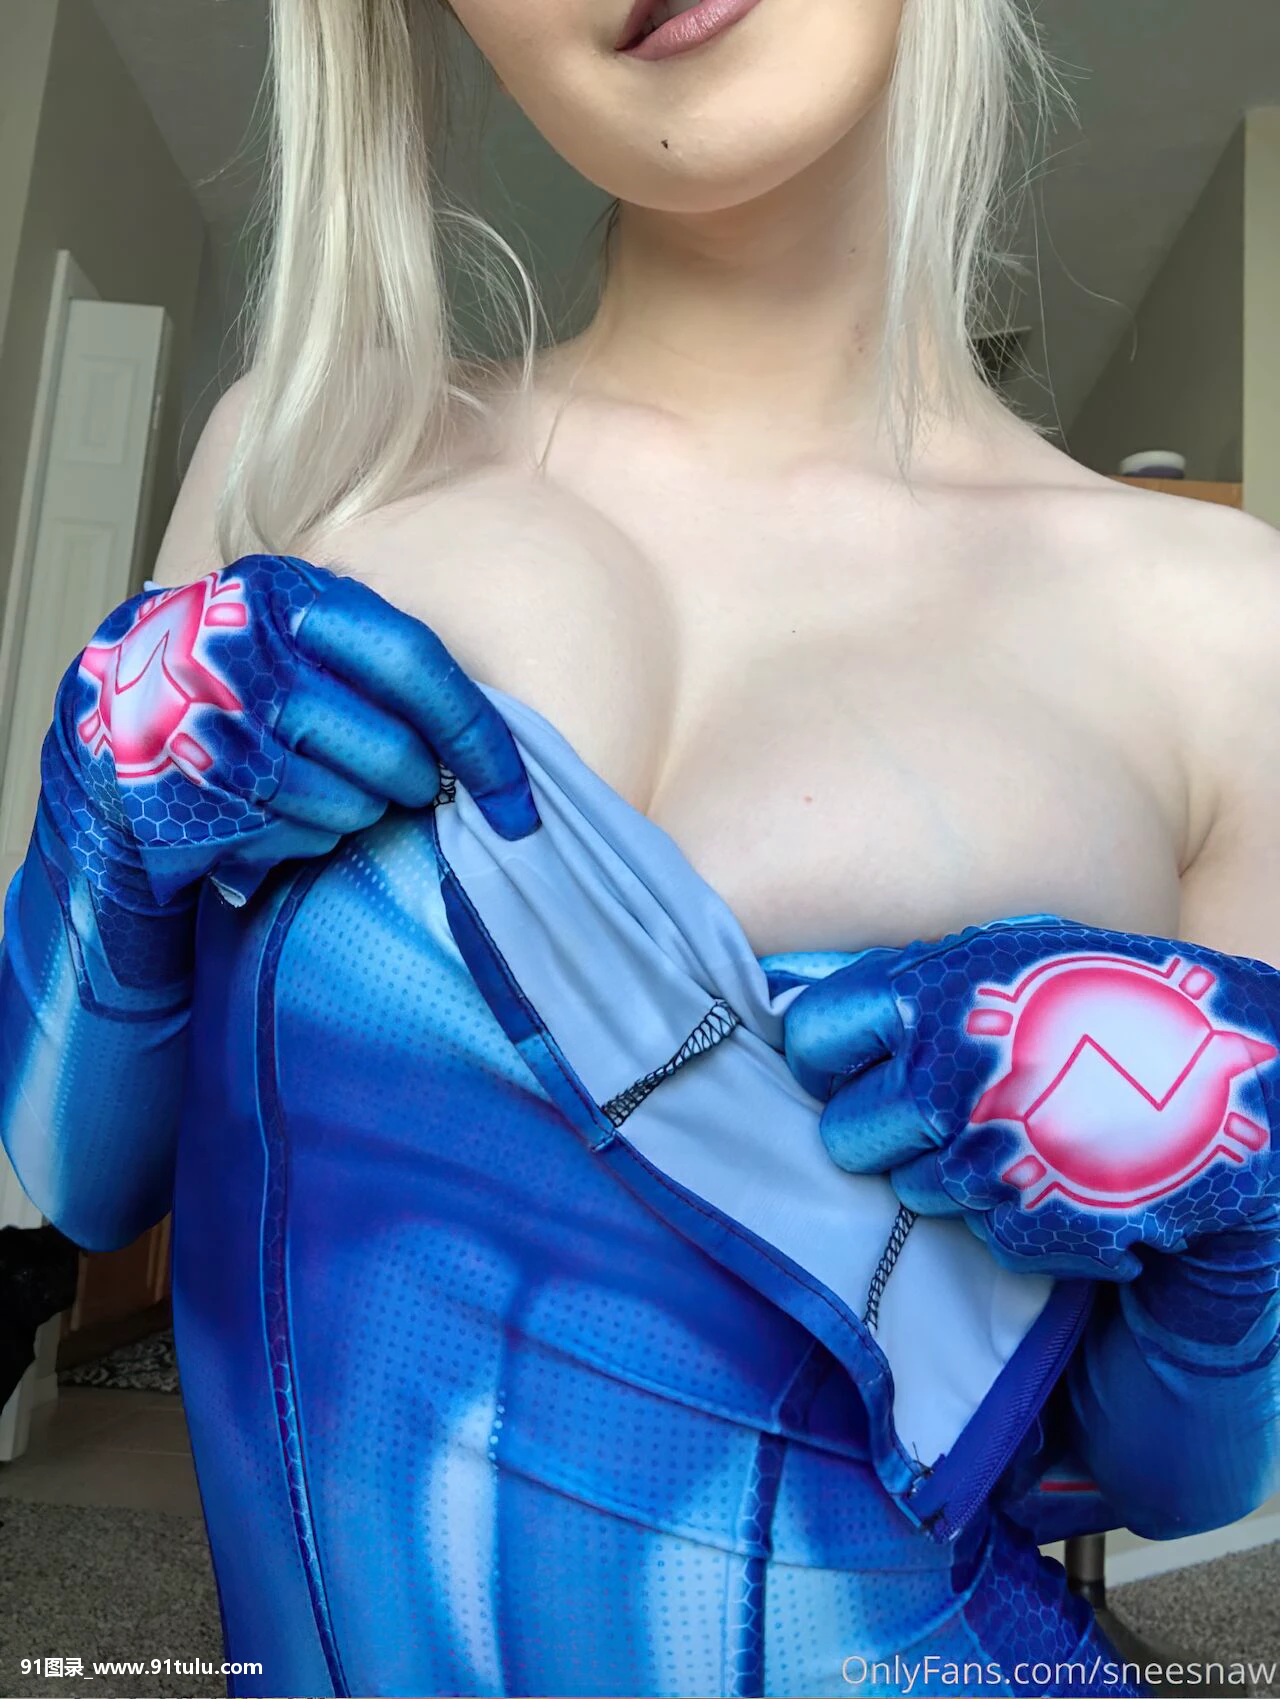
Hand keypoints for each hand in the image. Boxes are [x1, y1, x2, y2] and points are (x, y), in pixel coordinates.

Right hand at [42, 554, 538, 907]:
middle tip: (406, 785)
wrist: (108, 724)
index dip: (479, 738)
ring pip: (349, 804)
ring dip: (354, 812)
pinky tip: (273, 810)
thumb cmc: (236, 681)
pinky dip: (304, 837)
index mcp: (288, 597)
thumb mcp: (295, 634)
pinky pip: (296, 836)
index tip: (519, 801)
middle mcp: (248, 653)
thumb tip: (486, 750)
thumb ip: (374, 662)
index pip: (415, 663)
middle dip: (414, 784)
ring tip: (318, 787)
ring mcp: (213, 725)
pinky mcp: (191, 793)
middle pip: (391, 750)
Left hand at [783, 916, 1279, 1278]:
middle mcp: (945, 1081)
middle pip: (845, 1132)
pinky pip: (978, 1229)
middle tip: (934, 1112)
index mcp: (932, 998)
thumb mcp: (1015, 959)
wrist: (1246, 1088)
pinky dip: (1009, 1211)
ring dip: (948, 1171)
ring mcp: (984, 1159)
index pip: (812, 1037)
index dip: (825, 1060)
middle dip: (878, 1128)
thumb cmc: (1121, 1006)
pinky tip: (1059, 1172)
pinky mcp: (1026, 1225)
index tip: (846, 1067)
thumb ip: (922, 985)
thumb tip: (824, 1006)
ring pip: (910, 1188)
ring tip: (1016, 1133)